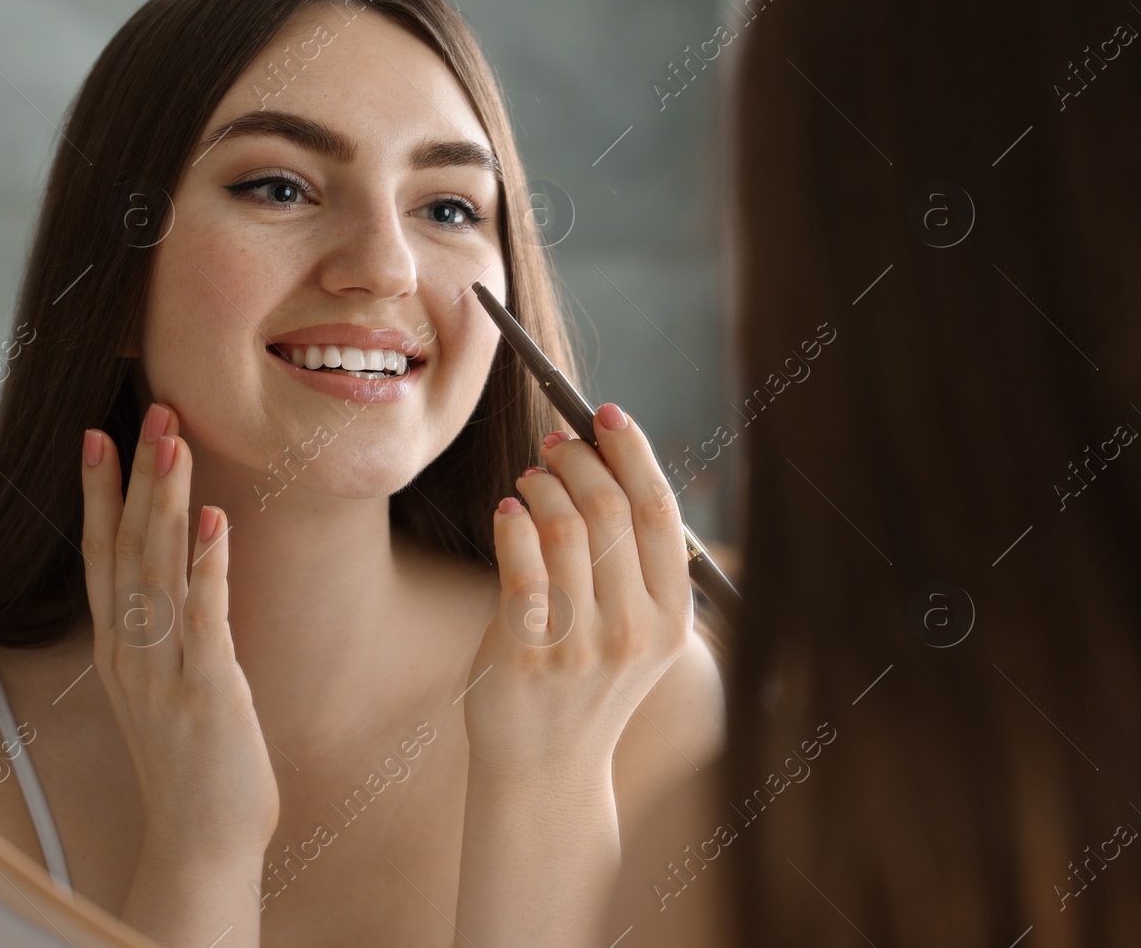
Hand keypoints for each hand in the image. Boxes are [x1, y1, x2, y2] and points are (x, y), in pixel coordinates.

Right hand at [80, 402, 279, 862]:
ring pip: (158, 569)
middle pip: (127, 546)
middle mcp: (129, 651)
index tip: (98, 435)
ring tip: (175, 442)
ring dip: (167, 501)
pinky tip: (214, 522)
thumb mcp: (166, 685)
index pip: (100, 553)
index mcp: (118, 647)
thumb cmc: (193, 763)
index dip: (98, 493)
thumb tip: (180, 573)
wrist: (201, 843)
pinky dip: (206, 567)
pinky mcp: (205, 691)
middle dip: (139, 476)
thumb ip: (164, 630)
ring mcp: (162, 671)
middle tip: (154, 411)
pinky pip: (203, 618)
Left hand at [463, 401, 692, 778]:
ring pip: (564, 527)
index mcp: (673, 617)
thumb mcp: (635, 629)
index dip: (630, 450)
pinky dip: (511, 522)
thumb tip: (604, 456)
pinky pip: (520, 563)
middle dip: (578, 459)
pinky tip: (506, 512)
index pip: (659, 510)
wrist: (546, 767)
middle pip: (611, 509)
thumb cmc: (586, 682)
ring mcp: (582, 645)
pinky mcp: (529, 654)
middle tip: (553, 445)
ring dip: (540, 487)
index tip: (603, 414)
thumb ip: (632, 560)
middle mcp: (635, 631)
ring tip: (528, 482)